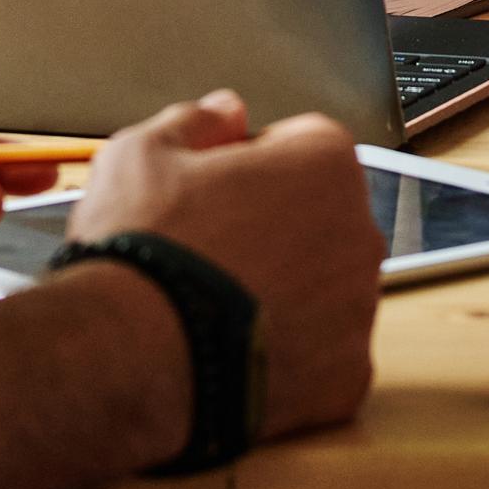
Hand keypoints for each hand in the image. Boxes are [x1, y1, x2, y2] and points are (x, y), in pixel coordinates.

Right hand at [67, 90, 381, 443]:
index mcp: (325, 164)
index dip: (245, 167)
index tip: (210, 193)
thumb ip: (197, 120)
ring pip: (322, 290)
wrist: (129, 359)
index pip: (299, 147)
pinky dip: (285, 356)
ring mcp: (357, 310)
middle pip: (316, 220)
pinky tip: (234, 353)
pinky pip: (320, 355)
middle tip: (207, 254)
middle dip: (272, 231)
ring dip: (283, 293)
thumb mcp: (143, 152)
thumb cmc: (144, 252)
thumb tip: (226, 111)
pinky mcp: (344, 376)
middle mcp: (359, 232)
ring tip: (213, 309)